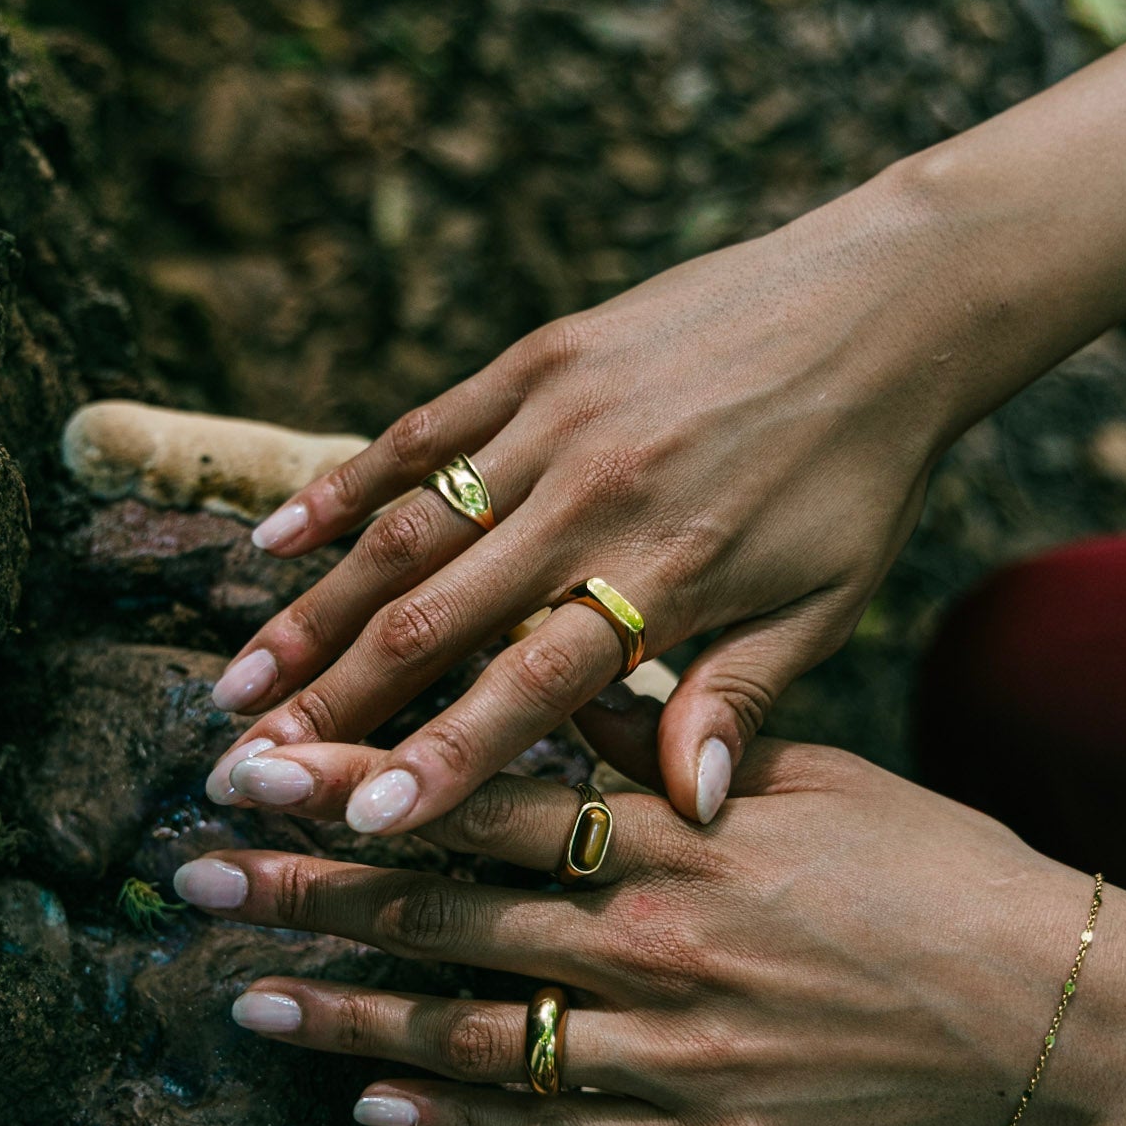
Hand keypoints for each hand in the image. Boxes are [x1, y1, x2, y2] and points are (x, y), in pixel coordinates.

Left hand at [171, 740, 1125, 1125]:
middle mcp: (657, 940)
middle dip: (307, 890)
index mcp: (678, 835)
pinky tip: (370, 1104)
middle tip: (194, 872)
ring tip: (242, 997)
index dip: (357, 786)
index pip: (483, 803)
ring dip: (347, 1019)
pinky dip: (454, 1119)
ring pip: (475, 1033)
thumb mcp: (807, 775)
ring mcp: (673, 1050)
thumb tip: (552, 682)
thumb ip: (669, 742)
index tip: (257, 766)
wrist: (1036, 1007)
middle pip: (447, 914)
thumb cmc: (927, 870)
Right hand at [202, 172, 951, 830]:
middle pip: (437, 620)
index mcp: (669, 573)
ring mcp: (557, 420)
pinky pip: (420, 432)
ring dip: (313, 615)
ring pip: (407, 533)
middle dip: (334, 706)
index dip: (442, 759)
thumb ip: (741, 702)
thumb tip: (685, 814)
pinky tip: (272, 543)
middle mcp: (595, 499)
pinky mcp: (538, 359)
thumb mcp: (827, 604)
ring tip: (236, 687)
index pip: (531, 688)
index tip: (356, 825)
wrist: (889, 300)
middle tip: (246, 770)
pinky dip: (343, 488)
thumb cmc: (861, 474)